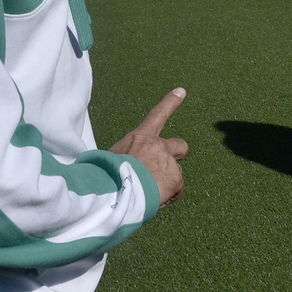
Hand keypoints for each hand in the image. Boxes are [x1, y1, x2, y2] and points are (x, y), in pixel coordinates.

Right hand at [110, 88, 188, 207]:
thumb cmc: (108, 174)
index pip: (158, 114)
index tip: (182, 91)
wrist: (118, 188)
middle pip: (180, 145)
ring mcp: (169, 162)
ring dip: (166, 182)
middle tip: (165, 168)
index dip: (171, 102)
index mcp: (140, 137)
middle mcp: (158, 146)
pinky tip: (154, 201)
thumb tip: (120, 167)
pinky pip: (175, 191)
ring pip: (176, 173)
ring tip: (148, 193)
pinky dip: (167, 197)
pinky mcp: (176, 179)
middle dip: (176, 154)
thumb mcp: (111, 158)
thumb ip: (123, 158)